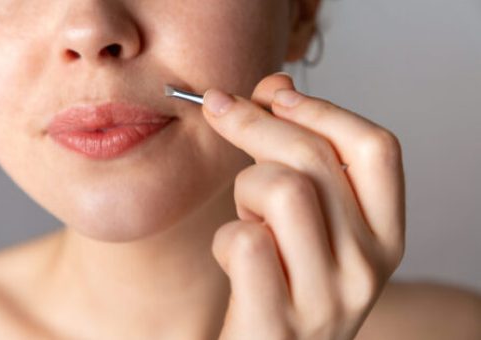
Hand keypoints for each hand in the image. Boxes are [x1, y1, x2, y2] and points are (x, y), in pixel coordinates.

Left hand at [202, 73, 404, 339]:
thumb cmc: (287, 280)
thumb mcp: (310, 220)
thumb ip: (301, 152)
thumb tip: (276, 85)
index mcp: (386, 234)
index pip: (375, 147)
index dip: (321, 108)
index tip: (274, 92)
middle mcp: (368, 266)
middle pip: (313, 158)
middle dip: (253, 122)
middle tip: (218, 110)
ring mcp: (326, 297)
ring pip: (279, 189)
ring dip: (244, 190)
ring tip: (246, 214)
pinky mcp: (278, 322)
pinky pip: (243, 241)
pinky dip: (224, 238)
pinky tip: (232, 257)